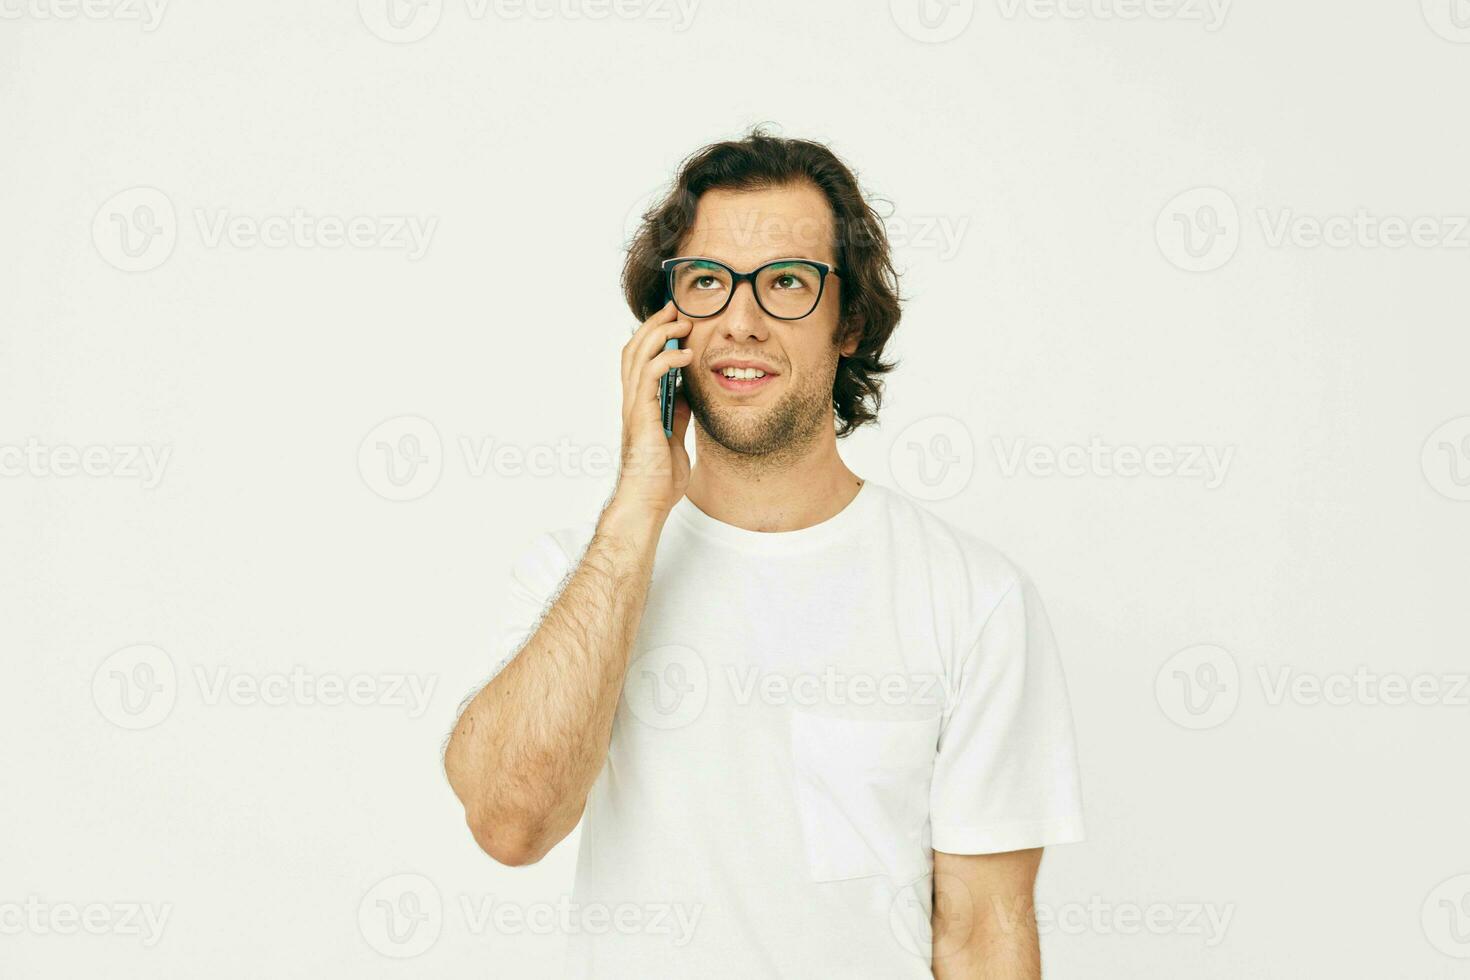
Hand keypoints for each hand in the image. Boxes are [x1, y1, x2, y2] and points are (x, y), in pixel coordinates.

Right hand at [610, 300, 694, 523]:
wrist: (649, 500)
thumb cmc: (659, 476)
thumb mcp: (676, 435)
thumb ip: (678, 412)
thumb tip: (687, 393)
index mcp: (639, 404)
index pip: (639, 359)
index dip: (653, 335)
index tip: (673, 318)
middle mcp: (632, 401)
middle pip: (634, 348)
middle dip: (655, 324)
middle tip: (675, 308)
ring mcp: (634, 407)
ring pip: (637, 355)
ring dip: (660, 334)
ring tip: (681, 323)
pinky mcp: (642, 415)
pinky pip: (650, 377)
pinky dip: (667, 360)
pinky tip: (686, 355)